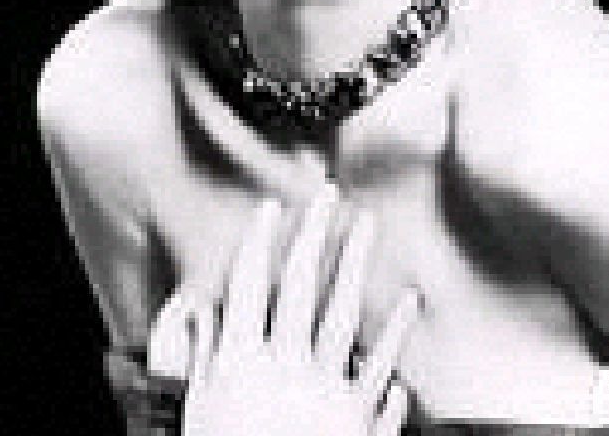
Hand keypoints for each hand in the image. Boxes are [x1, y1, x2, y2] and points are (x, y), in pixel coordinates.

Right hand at [149, 191, 417, 435]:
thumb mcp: (200, 417)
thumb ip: (202, 364)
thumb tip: (201, 314)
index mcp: (239, 367)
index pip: (248, 289)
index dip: (259, 244)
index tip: (271, 207)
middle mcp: (281, 369)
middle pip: (297, 288)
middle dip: (311, 236)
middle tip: (325, 196)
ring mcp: (322, 391)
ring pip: (340, 312)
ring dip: (355, 264)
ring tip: (366, 225)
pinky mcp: (356, 418)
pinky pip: (378, 365)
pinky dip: (395, 332)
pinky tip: (409, 298)